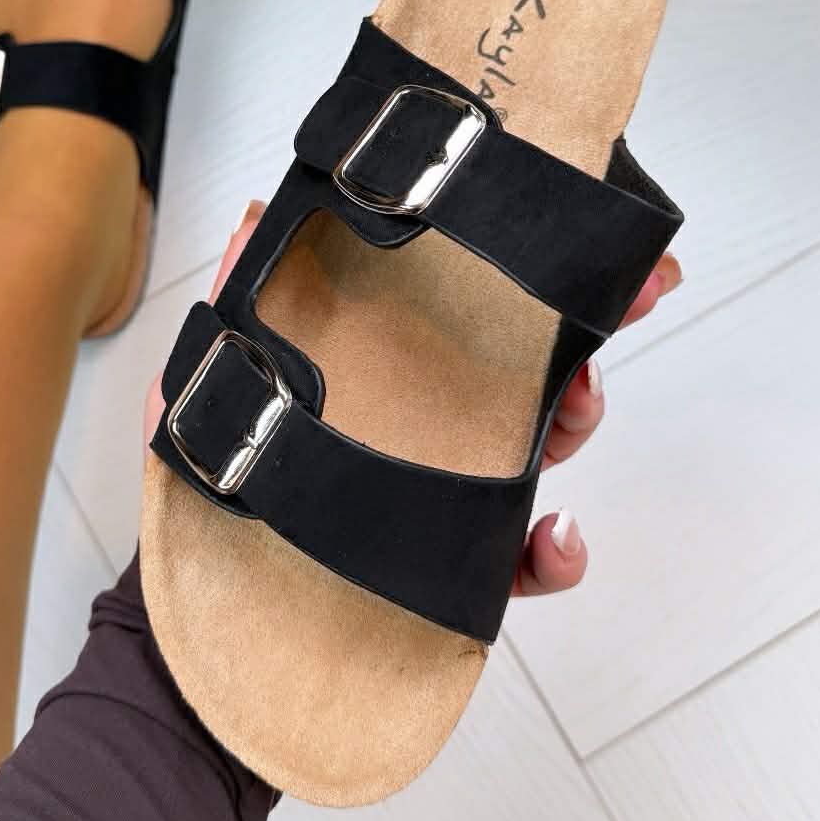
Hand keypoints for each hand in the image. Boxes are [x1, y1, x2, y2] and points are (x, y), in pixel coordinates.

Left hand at [145, 201, 682, 603]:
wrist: (202, 600)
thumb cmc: (214, 483)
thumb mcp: (209, 384)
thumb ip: (234, 303)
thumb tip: (253, 220)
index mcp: (383, 367)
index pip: (462, 306)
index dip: (521, 266)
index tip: (574, 230)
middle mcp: (427, 419)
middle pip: (527, 365)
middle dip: (585, 327)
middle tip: (617, 301)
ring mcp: (450, 490)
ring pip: (546, 444)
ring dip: (581, 419)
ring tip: (577, 405)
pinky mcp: (455, 569)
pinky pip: (525, 562)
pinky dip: (555, 554)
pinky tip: (553, 539)